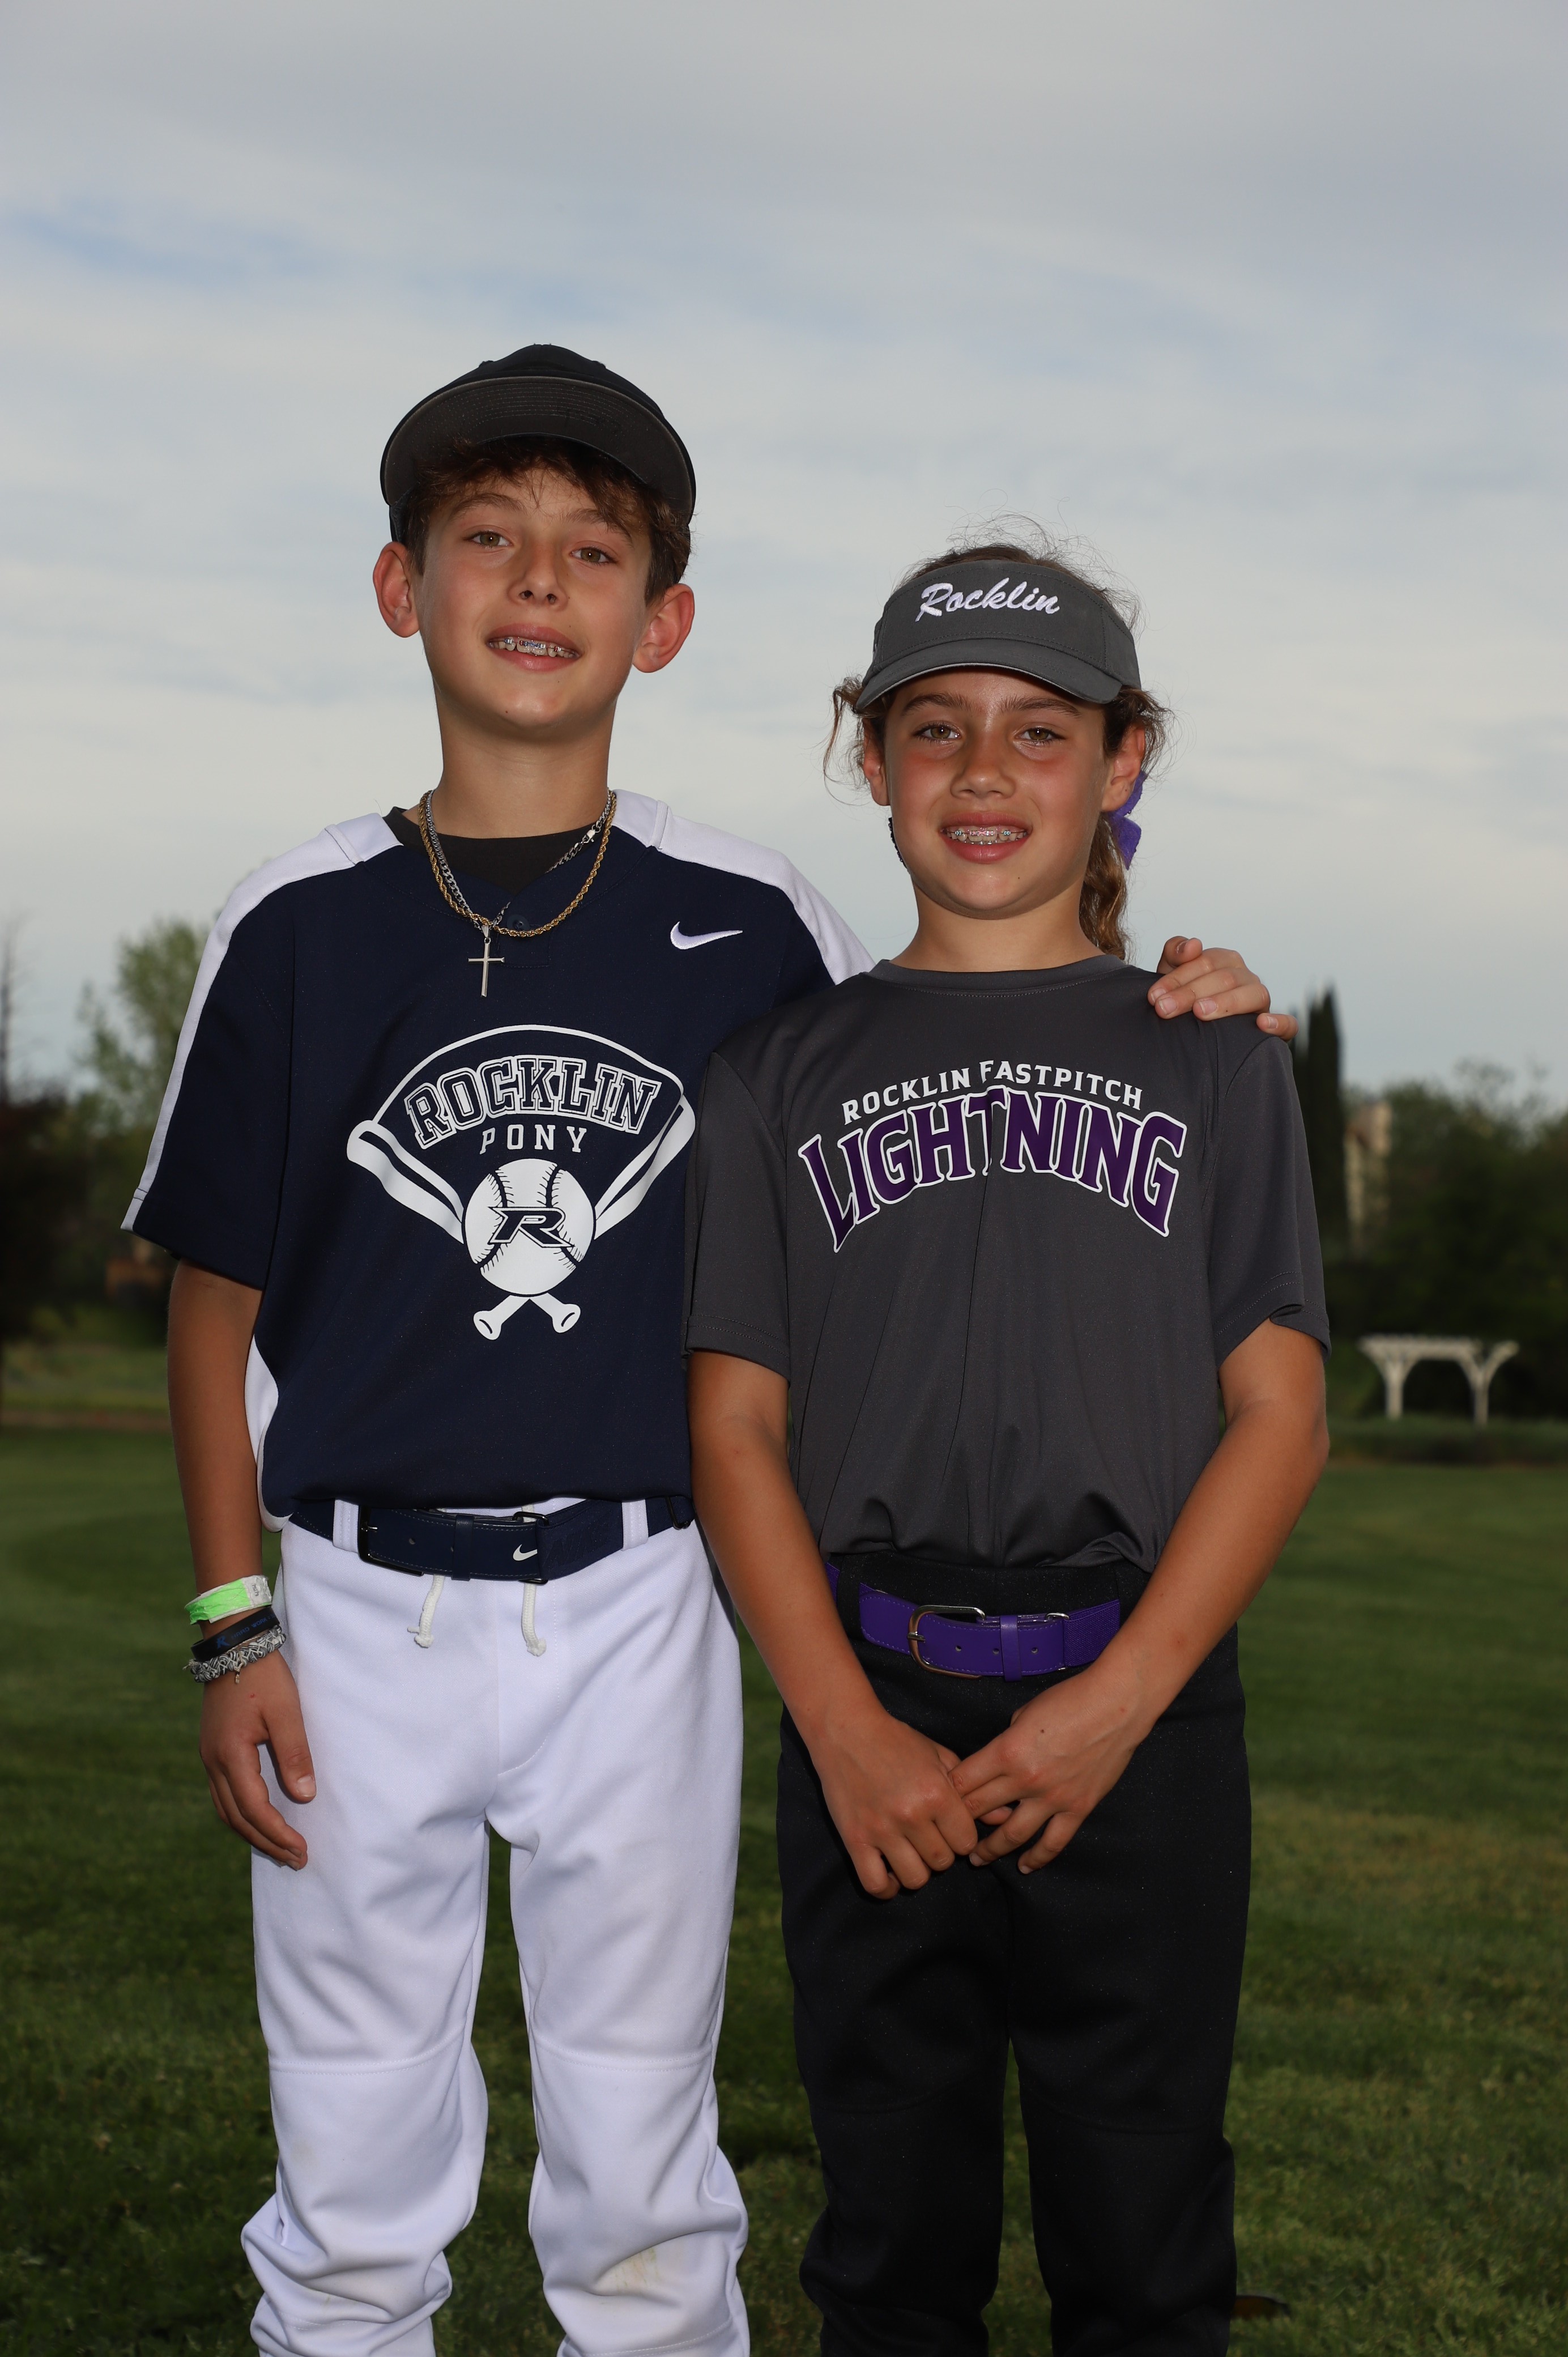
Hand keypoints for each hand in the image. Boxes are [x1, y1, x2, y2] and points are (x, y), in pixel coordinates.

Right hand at [199, 1649, 315, 1868]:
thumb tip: (304, 1797)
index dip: (277, 1833)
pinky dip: (241, 1814)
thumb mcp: (287, 1712)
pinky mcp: (212, 1750)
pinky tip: (258, 1818)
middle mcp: (213, 1762)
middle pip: (237, 1817)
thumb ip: (295, 1754)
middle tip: (295, 1859)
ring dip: (251, 1832)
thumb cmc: (264, 1677)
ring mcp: (209, 1757)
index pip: (254, 1809)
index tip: (301, 1850)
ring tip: (279, 1848)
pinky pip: (223, 1795)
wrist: (234, 1646)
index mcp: (230, 1755)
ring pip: (226, 1809)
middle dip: (266, 1842)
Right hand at [812, 1704, 978, 1897]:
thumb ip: (970, 1789)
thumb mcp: (939, 1757)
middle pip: (942, 1862)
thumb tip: (1004, 1817)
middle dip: (941, 1853)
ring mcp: (881, 1830)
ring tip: (911, 1853)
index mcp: (936, 1793)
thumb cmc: (896, 1741)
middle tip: (929, 1838)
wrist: (846, 1730)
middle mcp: (911, 1815)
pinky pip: (875, 1885)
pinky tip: (890, 1873)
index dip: (961, 1838)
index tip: (949, 1829)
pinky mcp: (854, 1839)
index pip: (966, 1842)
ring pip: (915, 1879)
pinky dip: (886, 1888)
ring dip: (917, 1870)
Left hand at [949, 1670, 1146, 1872]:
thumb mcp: (1023, 1714)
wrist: (1117, 1704)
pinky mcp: (1078, 1808)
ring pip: (1012, 1836)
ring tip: (977, 1859)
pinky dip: (1037, 1858)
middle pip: (979, 1810)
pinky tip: (1024, 1866)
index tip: (939, 1802)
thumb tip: (996, 1761)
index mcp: (1006, 1751)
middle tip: (949, 1834)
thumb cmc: (1069, 1700)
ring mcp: (1053, 1798)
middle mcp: (1025, 1779)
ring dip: (990, 1850)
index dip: (946, 1794)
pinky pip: (1053, 1842)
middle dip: (960, 1823)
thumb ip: (1005, 1742)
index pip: (963, 1783)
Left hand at [1150, 938, 1296, 1040]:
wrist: (1194, 1037)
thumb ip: (1174, 954)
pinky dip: (1279, 1023)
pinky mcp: (1277, 1029)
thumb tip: (1193, 943)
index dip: (1178, 978)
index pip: (1206, 962)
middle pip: (1225, 978)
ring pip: (1254, 994)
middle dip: (1190, 993)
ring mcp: (1261, 1002)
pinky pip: (1288, 1024)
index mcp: (1226, 962)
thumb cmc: (1182, 1001)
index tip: (1154, 997)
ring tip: (1200, 1013)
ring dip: (1226, 1003)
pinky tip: (1261, 1025)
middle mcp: (1246, 978)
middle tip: (1163, 1010)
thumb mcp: (1171, 976)